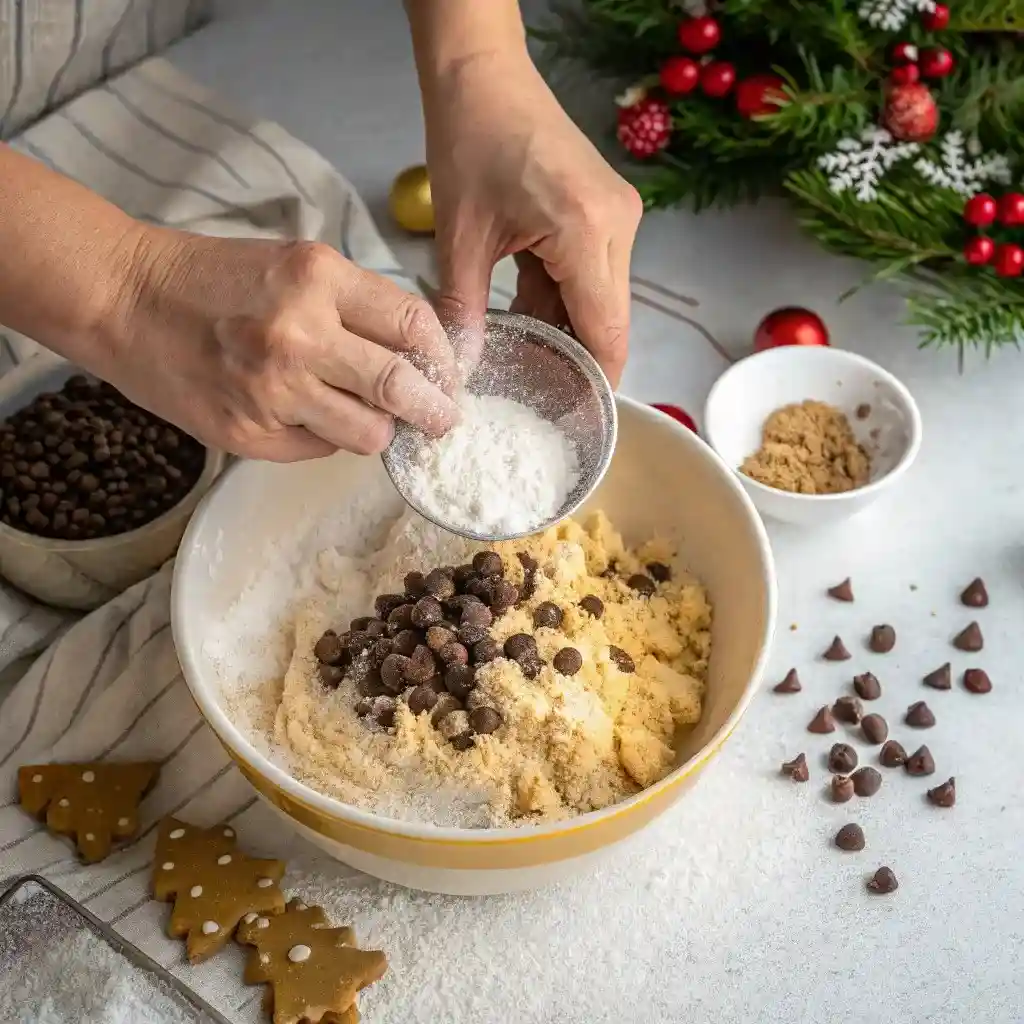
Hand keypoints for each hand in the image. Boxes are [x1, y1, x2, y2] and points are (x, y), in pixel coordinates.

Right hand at [104, 228, 458, 460]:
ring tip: (369, 416)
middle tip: (442, 419)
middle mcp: (298, 335)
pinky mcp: (249, 434)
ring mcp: (272, 391)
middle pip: (400, 388)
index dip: (443, 357)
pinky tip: (309, 415)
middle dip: (434, 411)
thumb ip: (356, 306)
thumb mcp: (294, 265)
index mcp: (316, 277)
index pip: (413, 324)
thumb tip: (417, 358)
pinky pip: (320, 449)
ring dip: (381, 430)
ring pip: (368, 434)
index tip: (448, 374)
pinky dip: (329, 437)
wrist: (123, 299)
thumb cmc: (212, 277)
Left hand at [421, 50, 641, 386]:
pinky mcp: (607, 213)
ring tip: (525, 359)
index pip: (606, 332)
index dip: (596, 382)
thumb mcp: (460, 235)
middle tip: (538, 398)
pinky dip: (563, 300)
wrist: (484, 75)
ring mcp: (618, 218)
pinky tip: (529, 317)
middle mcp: (617, 227)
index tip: (577, 418)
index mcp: (586, 232)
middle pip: (609, 322)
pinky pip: (592, 276)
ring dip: (566, 330)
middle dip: (575, 361)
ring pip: (601, 302)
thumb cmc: (471, 137)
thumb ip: (462, 310)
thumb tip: (460, 370)